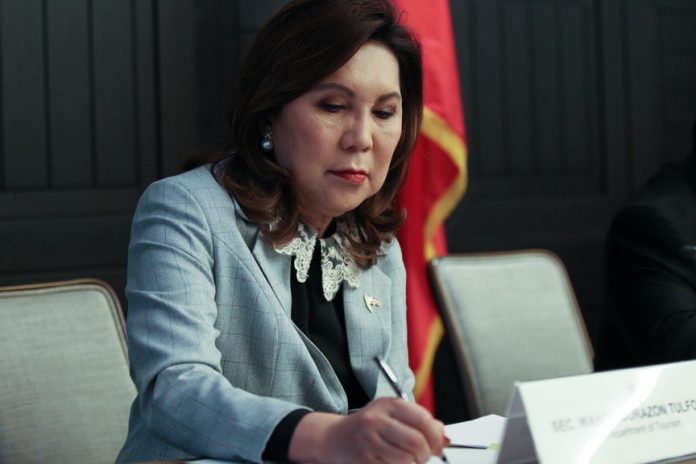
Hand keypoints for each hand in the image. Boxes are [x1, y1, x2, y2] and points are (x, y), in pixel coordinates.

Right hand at [288, 397, 445, 463]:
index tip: (439, 443)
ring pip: (407, 460)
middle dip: (426, 453)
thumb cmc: (368, 427)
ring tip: (407, 458)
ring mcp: (369, 441)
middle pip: (417, 442)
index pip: (422, 419)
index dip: (436, 435)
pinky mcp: (365, 460)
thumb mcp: (391, 415)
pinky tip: (393, 461)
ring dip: (413, 463)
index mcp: (388, 405)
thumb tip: (445, 438)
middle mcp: (376, 420)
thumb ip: (418, 422)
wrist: (334, 438)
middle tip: (424, 455)